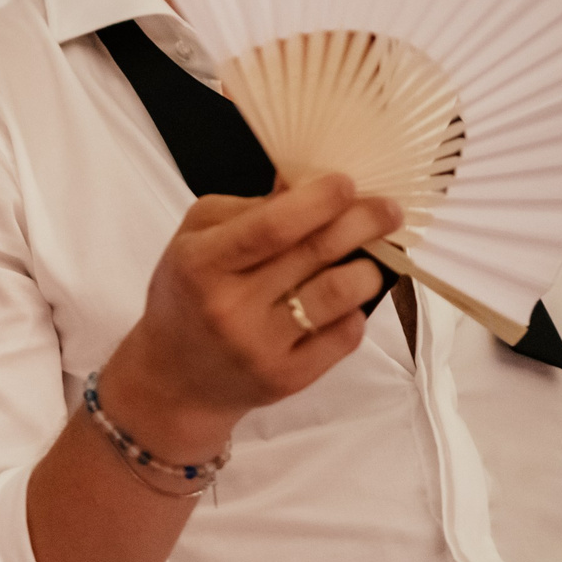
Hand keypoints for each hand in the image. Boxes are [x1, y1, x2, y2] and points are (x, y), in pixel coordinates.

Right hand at [98, 174, 398, 457]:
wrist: (174, 378)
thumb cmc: (189, 294)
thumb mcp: (196, 238)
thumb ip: (250, 208)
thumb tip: (310, 182)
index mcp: (202, 263)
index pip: (272, 226)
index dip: (319, 200)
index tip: (347, 184)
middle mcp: (230, 306)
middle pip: (316, 252)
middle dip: (363, 222)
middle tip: (387, 210)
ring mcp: (260, 346)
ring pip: (341, 293)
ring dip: (367, 268)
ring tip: (368, 260)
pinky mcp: (287, 377)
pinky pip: (346, 335)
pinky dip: (355, 311)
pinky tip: (342, 304)